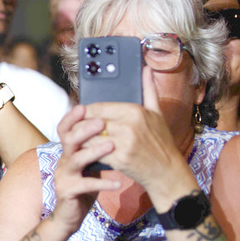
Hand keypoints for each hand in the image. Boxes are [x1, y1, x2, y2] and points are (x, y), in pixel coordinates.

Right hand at [50, 105, 119, 231]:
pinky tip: (118, 183)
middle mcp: (63, 160)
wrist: (71, 215)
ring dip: (94, 151)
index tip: (83, 106)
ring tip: (112, 146)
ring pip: (76, 159)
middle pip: (69, 139)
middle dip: (84, 129)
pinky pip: (85, 185)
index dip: (71, 117)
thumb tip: (115, 126)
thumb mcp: (90, 164)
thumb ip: (97, 147)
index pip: (65, 128)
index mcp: (69, 151)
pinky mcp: (68, 191)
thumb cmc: (85, 185)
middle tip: (102, 123)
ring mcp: (64, 176)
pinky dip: (102, 183)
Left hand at [79, 67, 194, 200]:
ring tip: (75, 140)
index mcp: (135, 111)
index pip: (98, 106)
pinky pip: (95, 152)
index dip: (85, 111)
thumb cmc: (161, 142)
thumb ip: (149, 90)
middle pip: (91, 121)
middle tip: (72, 128)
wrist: (167, 171)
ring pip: (90, 136)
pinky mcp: (119, 159)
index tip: (80, 114)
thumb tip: (146, 69)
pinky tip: (85, 152)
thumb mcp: (157, 113)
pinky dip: (88, 152)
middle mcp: (129, 125)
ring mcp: (124, 142)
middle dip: (80, 125)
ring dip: (81, 139)